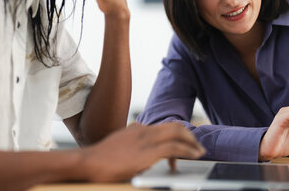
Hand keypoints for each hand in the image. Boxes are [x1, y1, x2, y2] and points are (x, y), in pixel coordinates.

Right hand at [80, 123, 204, 181]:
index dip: (177, 134)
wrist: (88, 162)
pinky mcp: (148, 152)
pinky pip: (175, 147)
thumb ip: (131, 148)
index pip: (162, 127)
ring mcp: (146, 139)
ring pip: (177, 133)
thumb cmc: (99, 160)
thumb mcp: (118, 149)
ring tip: (199, 151)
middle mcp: (143, 130)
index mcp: (136, 129)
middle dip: (189, 135)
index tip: (184, 143)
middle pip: (173, 126)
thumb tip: (141, 159)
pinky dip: (188, 150)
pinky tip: (194, 155)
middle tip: (197, 146)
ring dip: (191, 142)